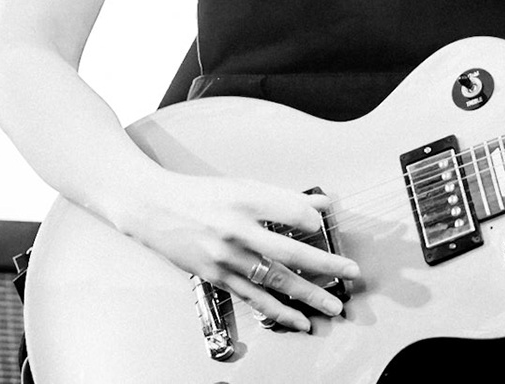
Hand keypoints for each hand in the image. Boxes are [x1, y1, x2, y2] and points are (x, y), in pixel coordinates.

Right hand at [112, 169, 359, 330]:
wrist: (153, 207)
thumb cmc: (199, 194)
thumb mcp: (242, 186)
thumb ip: (283, 198)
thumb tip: (322, 205)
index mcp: (247, 199)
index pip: (295, 213)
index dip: (315, 222)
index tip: (323, 227)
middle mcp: (237, 229)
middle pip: (291, 251)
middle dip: (326, 265)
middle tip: (351, 273)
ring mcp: (225, 256)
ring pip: (275, 281)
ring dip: (308, 296)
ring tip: (332, 306)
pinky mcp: (216, 276)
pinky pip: (254, 298)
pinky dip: (278, 311)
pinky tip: (298, 319)